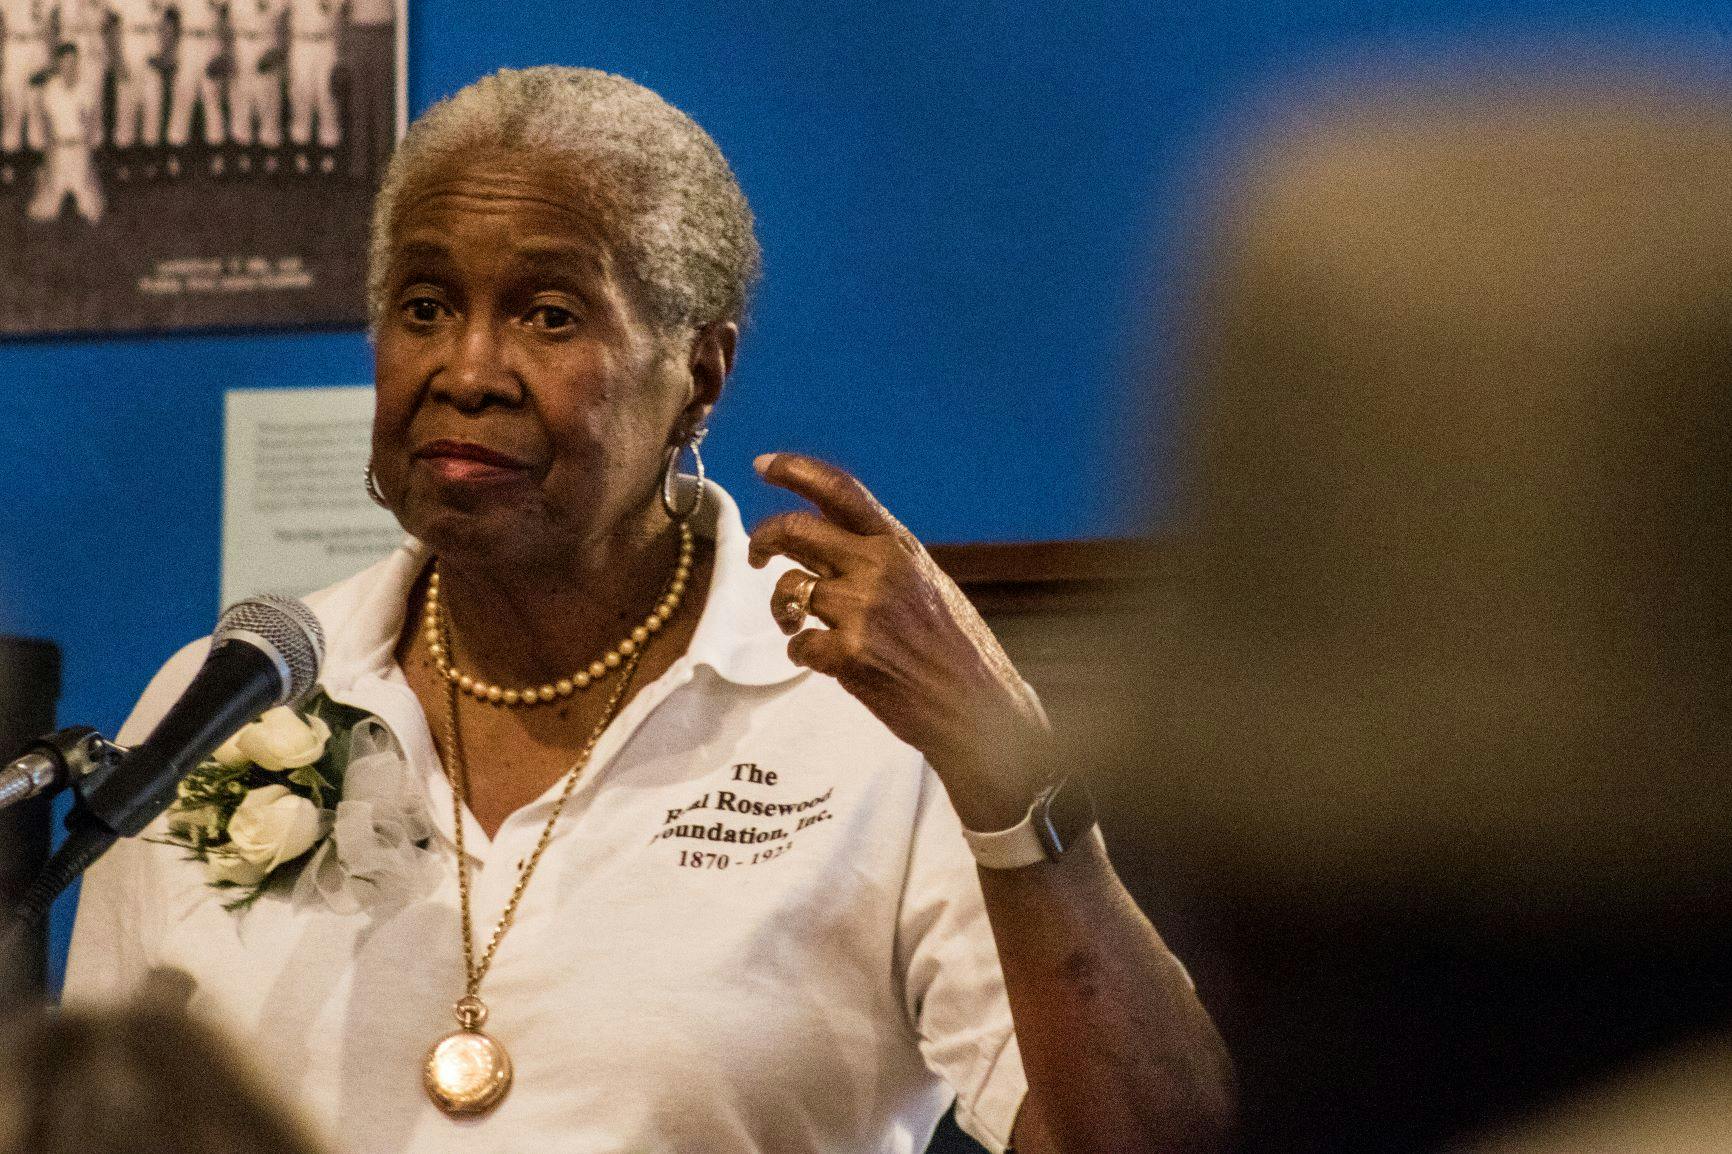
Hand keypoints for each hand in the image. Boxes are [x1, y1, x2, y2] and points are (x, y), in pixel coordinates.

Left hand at [748, 452, 1049, 830]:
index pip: (839, 491)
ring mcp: (862, 610)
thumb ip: (881, 560)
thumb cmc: (954, 649)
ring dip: (782, 609)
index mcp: (899, 545)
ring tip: (796, 625)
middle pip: (794, 530)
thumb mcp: (926, 583)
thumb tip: (828, 542)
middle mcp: (878, 567)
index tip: (763, 466)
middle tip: (755, 555)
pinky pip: (799, 645)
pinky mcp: (849, 654)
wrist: (979, 706)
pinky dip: (803, 653)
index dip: (795, 471)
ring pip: (789, 590)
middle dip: (762, 539)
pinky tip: (826, 661)